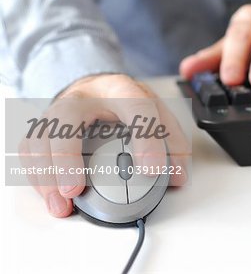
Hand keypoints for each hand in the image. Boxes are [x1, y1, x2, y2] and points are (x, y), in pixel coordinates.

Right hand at [19, 74, 189, 217]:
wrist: (98, 89)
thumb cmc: (127, 104)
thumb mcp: (157, 115)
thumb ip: (173, 144)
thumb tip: (178, 175)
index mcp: (122, 90)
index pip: (136, 107)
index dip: (146, 139)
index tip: (151, 170)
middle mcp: (85, 97)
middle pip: (67, 116)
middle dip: (67, 155)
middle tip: (75, 189)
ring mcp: (60, 109)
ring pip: (42, 135)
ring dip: (47, 173)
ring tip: (62, 204)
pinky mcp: (45, 126)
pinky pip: (31, 148)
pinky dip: (38, 175)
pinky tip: (51, 195)